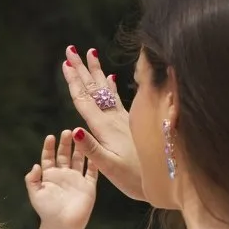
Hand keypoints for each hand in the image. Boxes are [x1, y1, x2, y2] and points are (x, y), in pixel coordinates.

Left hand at [25, 130, 97, 228]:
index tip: (50, 137)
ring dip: (79, 148)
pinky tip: (94, 150)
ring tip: (80, 135)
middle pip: (65, 155)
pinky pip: (92, 171)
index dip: (49, 147)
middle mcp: (64, 175)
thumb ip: (32, 180)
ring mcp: (77, 179)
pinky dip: (94, 161)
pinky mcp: (88, 185)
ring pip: (79, 159)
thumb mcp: (35, 195)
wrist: (62, 226)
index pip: (49, 157)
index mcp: (50, 176)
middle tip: (67, 131)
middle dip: (65, 143)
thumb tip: (35, 165)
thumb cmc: (47, 211)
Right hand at [62, 47, 143, 200]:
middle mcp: (114, 119)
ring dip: (96, 72)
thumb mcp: (109, 167)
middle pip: (94, 89)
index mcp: (105, 128)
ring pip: (105, 90)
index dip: (74, 81)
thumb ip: (92, 149)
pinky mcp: (131, 123)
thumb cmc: (133, 178)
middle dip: (82, 69)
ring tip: (90, 53)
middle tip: (71, 49)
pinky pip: (118, 99)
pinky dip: (111, 86)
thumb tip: (74, 131)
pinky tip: (111, 77)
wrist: (163, 179)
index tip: (66, 62)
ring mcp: (123, 119)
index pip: (85, 100)